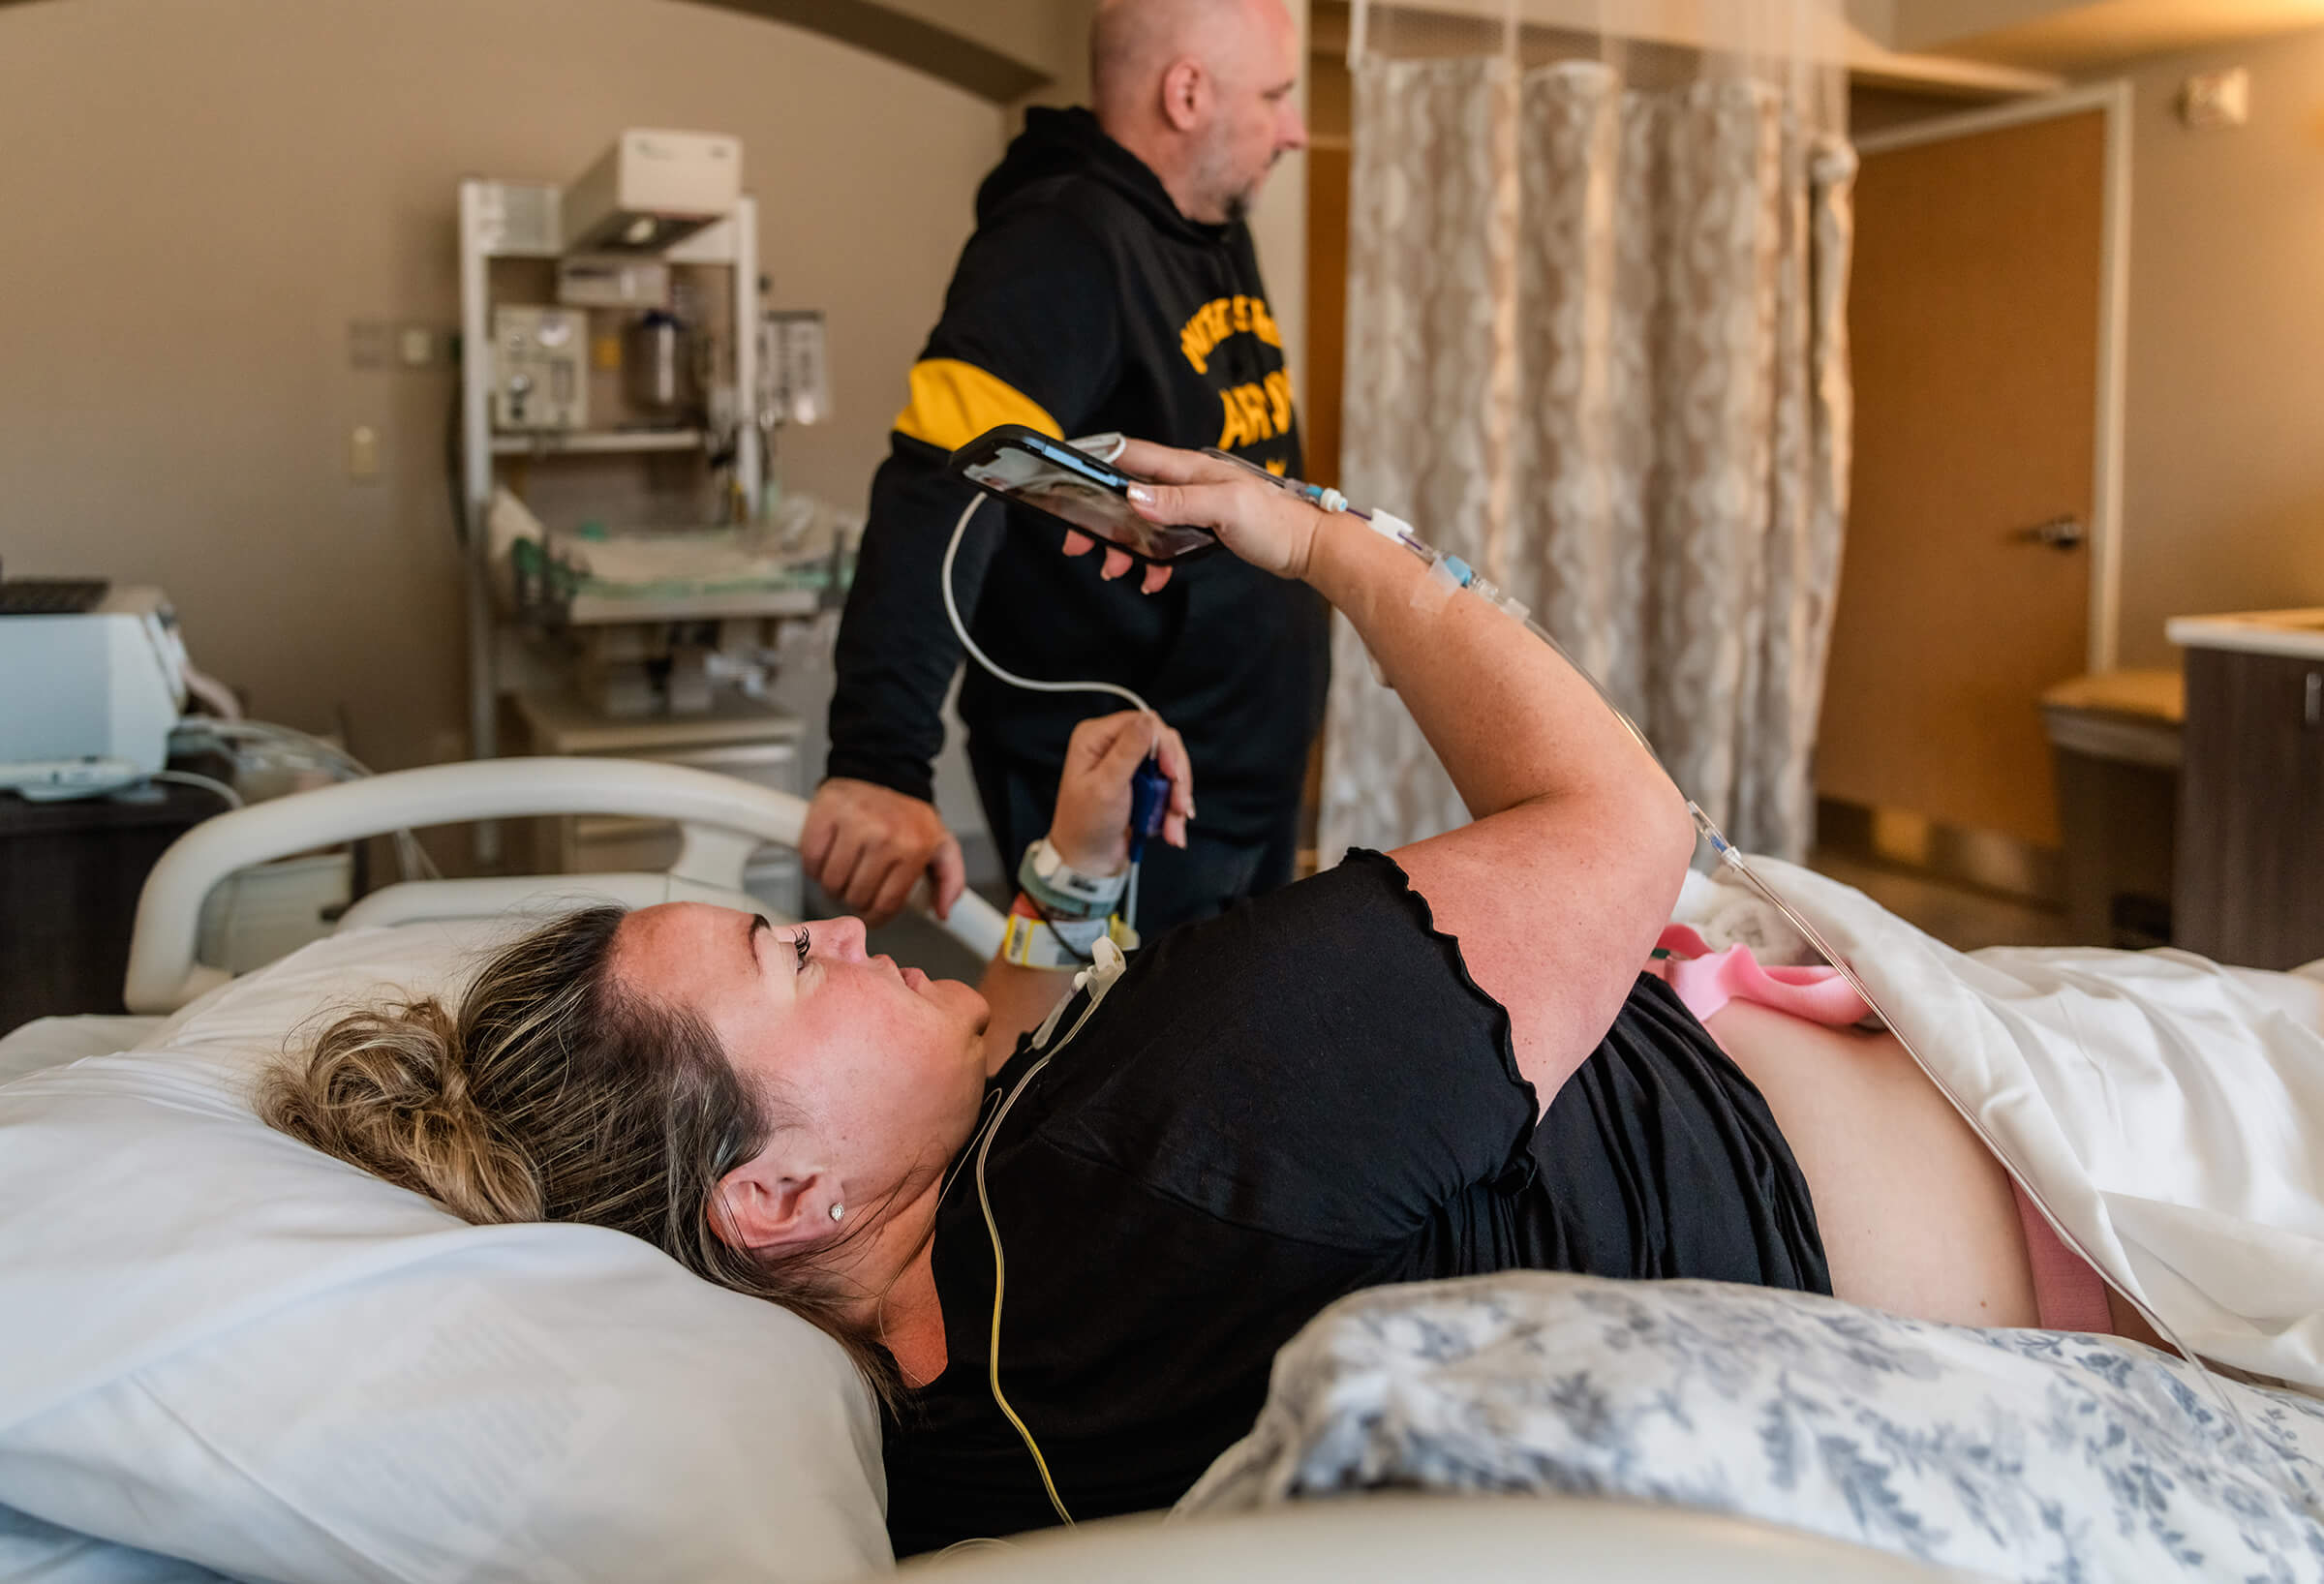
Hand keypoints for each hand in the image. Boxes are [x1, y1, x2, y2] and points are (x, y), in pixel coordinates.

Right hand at [800, 778, 965, 924]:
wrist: (884, 770)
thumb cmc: (908, 813)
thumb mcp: (940, 844)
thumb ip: (950, 880)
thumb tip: (942, 911)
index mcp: (914, 847)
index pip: (887, 903)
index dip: (875, 917)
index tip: (871, 915)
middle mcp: (885, 836)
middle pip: (856, 897)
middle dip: (855, 898)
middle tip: (858, 885)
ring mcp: (854, 824)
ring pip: (831, 882)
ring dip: (834, 885)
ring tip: (845, 870)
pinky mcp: (826, 813)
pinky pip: (812, 860)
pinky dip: (815, 866)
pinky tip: (829, 857)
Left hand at [1047, 711, 1194, 876]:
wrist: (1089, 860)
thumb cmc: (1086, 825)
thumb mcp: (1106, 787)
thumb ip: (1128, 751)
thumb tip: (1149, 719)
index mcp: (1096, 737)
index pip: (1143, 722)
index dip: (1165, 746)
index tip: (1173, 774)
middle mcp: (1112, 745)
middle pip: (1163, 744)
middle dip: (1175, 778)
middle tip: (1179, 806)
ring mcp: (1128, 765)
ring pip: (1170, 768)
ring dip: (1176, 799)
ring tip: (1174, 827)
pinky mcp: (1141, 783)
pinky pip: (1168, 787)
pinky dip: (1173, 809)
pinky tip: (1171, 830)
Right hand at [1058, 440, 1325, 593]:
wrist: (1311, 546)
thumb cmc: (1277, 522)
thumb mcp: (1224, 508)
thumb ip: (1178, 501)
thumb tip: (1132, 497)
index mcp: (1188, 468)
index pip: (1131, 455)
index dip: (1096, 461)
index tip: (1067, 474)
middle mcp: (1187, 482)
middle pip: (1128, 493)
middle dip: (1100, 517)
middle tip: (1079, 544)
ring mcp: (1194, 505)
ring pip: (1143, 521)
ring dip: (1123, 545)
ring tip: (1113, 568)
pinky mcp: (1203, 529)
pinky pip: (1165, 543)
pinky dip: (1153, 561)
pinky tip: (1152, 579)